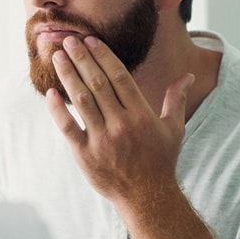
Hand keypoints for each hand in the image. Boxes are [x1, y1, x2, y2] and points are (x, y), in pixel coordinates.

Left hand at [47, 35, 193, 203]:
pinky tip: (51, 93)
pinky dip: (58, 109)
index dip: (103, 56)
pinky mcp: (85, 154)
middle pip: (97, 83)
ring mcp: (101, 139)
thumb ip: (176, 99)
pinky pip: (68, 127)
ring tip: (57, 58)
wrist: (147, 198)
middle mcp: (121, 124)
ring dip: (68, 75)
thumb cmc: (161, 161)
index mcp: (141, 114)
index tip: (90, 41)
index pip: (119, 76)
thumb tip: (188, 76)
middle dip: (81, 59)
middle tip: (68, 40)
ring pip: (81, 100)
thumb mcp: (174, 128)